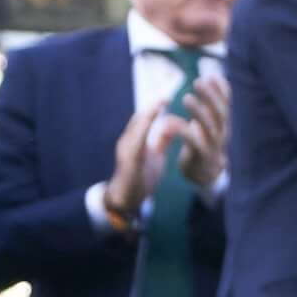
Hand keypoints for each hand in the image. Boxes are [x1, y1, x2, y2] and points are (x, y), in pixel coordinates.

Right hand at [104, 99, 172, 226]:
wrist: (127, 199)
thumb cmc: (141, 177)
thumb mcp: (154, 156)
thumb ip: (160, 141)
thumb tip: (170, 127)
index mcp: (135, 141)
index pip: (144, 120)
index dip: (154, 108)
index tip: (166, 97)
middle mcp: (128, 142)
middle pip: (138, 120)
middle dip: (151, 108)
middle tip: (164, 97)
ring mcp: (126, 151)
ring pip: (135, 129)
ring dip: (147, 117)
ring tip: (158, 105)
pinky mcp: (129, 162)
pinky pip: (136, 145)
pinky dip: (144, 134)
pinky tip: (152, 128)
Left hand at [175, 72, 229, 188]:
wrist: (206, 174)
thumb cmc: (206, 142)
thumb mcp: (212, 121)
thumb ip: (212, 102)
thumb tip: (216, 77)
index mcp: (223, 124)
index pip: (226, 104)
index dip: (222, 90)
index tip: (213, 75)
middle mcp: (221, 133)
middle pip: (220, 113)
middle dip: (211, 96)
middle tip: (198, 81)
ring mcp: (213, 145)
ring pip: (209, 126)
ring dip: (200, 111)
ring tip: (187, 97)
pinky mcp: (201, 156)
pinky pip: (194, 142)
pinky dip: (184, 131)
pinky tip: (172, 122)